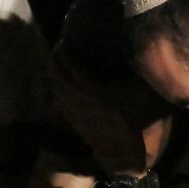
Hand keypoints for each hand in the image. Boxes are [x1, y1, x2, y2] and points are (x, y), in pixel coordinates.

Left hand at [51, 52, 146, 174]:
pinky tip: (59, 83)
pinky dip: (56, 86)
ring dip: (53, 71)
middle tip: (58, 48)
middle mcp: (72, 94)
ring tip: (56, 62)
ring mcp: (67, 106)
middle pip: (55, 71)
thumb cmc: (125, 118)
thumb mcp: (130, 91)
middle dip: (55, 58)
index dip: (64, 50)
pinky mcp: (68, 116)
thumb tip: (135, 56)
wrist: (115, 147)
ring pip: (54, 84)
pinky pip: (57, 97)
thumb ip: (128, 72)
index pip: (68, 62)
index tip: (64, 40)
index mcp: (85, 85)